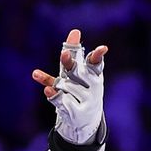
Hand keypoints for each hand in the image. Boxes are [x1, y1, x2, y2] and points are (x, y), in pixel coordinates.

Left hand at [32, 29, 106, 144]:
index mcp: (95, 74)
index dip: (98, 55)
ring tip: (60, 90)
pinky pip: (60, 100)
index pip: (96, 62)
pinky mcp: (76, 111)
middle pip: (77, 71)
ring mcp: (86, 100)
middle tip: (63, 53)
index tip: (103, 48)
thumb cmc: (81, 89)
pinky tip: (47, 90)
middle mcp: (93, 86)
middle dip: (69, 62)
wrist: (85, 119)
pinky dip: (53, 95)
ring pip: (64, 85)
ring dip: (57, 85)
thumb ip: (74, 53)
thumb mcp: (77, 71)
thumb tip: (75, 31)